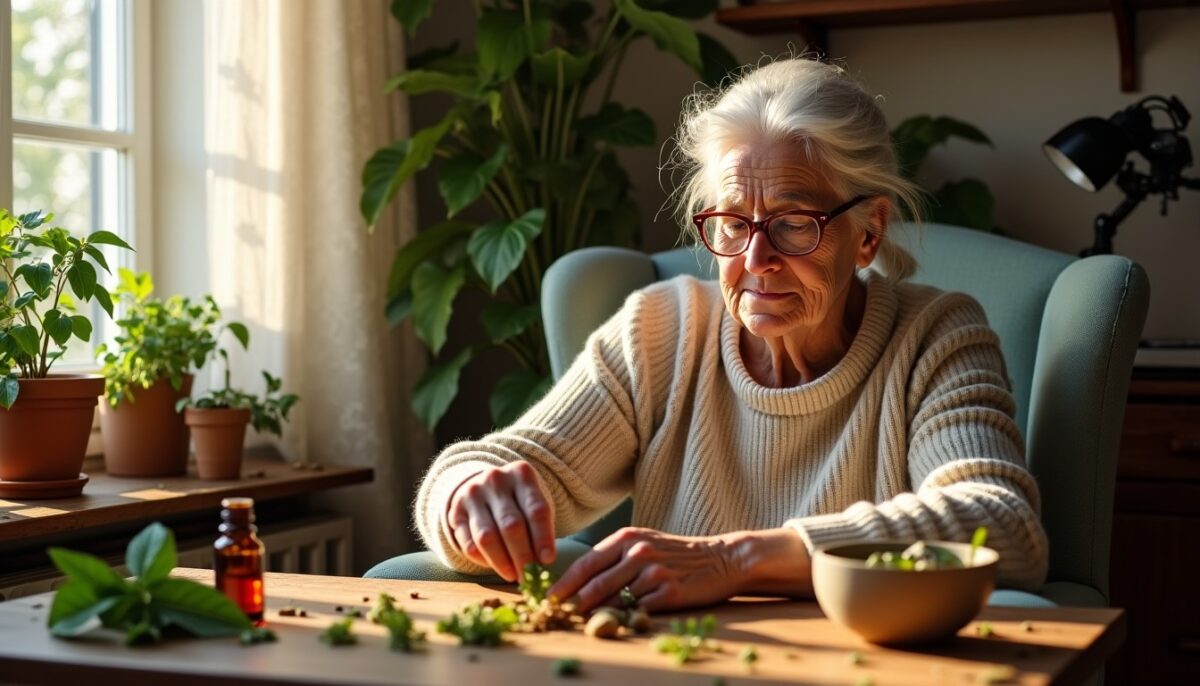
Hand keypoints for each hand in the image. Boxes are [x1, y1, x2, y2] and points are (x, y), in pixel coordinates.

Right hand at [445, 461, 555, 581]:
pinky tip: (494, 566)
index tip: (547, 561)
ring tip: (512, 575)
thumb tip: (542, 563)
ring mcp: (472, 494)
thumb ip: (539, 527)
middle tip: (528, 575)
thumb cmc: (517, 501)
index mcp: (522, 475)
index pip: (536, 509)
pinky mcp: (455, 512)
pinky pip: (468, 543)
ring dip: (501, 562)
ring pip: (487, 537)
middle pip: (511, 525)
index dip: (543, 538)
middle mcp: (496, 480)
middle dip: (522, 556)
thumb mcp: (532, 503)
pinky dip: (482, 560)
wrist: (484, 487)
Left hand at [546, 527, 745, 612]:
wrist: (721, 558)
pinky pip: (639, 611)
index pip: (586, 563)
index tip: (548, 599)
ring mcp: (654, 572)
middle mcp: (638, 552)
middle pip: (594, 584)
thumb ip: (614, 556)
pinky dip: (625, 620)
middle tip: (557, 617)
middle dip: (572, 604)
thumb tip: (580, 579)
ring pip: (614, 601)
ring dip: (596, 616)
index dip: (564, 584)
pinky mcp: (670, 592)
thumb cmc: (676, 553)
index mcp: (627, 538)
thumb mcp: (644, 542)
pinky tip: (617, 626)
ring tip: (581, 625)